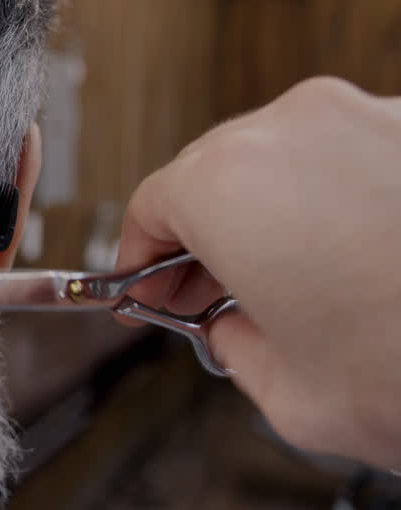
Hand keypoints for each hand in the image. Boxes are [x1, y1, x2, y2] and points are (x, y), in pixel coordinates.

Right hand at [117, 77, 400, 468]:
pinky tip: (366, 262)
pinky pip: (357, 157)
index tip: (147, 280)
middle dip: (208, 233)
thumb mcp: (289, 392)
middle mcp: (293, 128)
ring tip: (303, 284)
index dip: (140, 255)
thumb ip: (235, 347)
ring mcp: (369, 117)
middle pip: (215, 171)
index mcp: (229, 184)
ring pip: (290, 159)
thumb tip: (239, 325)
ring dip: (280, 213)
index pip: (149, 206)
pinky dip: (345, 201)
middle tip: (215, 293)